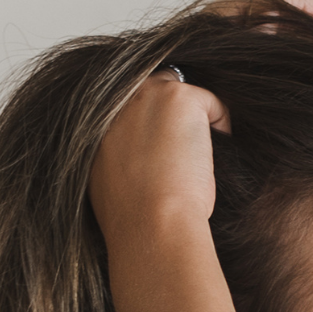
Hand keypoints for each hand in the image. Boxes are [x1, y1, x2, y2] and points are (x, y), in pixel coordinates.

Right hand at [89, 70, 231, 244]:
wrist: (151, 221)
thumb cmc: (133, 216)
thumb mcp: (107, 181)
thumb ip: (116, 156)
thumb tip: (140, 158)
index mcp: (92, 120)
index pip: (128, 105)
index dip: (152, 124)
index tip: (166, 148)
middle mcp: (116, 97)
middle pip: (155, 90)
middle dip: (173, 116)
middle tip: (186, 154)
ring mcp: (147, 92)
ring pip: (182, 96)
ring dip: (196, 122)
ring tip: (198, 161)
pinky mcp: (179, 96)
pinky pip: (212, 103)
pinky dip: (220, 127)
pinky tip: (210, 159)